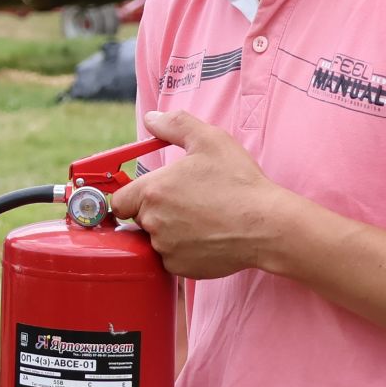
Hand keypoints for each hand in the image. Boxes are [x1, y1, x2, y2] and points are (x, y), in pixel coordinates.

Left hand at [107, 110, 285, 278]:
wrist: (267, 225)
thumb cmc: (239, 182)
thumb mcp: (209, 140)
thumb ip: (175, 125)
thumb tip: (151, 119)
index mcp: (152, 191)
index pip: (118, 201)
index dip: (132, 196)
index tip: (151, 193)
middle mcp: (153, 222)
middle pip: (138, 219)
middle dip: (155, 211)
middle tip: (185, 202)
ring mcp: (166, 248)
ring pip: (155, 240)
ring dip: (169, 231)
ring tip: (200, 219)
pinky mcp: (180, 268)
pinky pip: (172, 259)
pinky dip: (183, 251)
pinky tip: (206, 237)